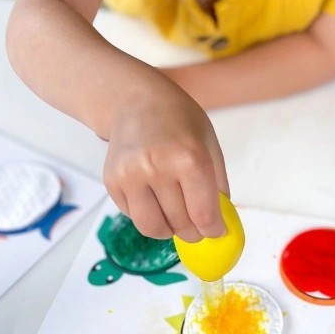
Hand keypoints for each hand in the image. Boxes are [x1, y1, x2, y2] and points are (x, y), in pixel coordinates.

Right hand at [102, 72, 228, 241]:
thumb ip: (218, 183)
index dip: (213, 230)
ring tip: (177, 220)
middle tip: (199, 229)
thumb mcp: (210, 143)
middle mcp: (157, 168)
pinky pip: (133, 216)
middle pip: (180, 224)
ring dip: (169, 231)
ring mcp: (131, 176)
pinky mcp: (112, 181)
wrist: (135, 100)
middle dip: (194, 233)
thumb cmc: (178, 118)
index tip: (217, 232)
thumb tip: (222, 220)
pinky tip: (156, 199)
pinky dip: (149, 215)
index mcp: (188, 158)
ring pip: (152, 228)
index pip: (203, 215)